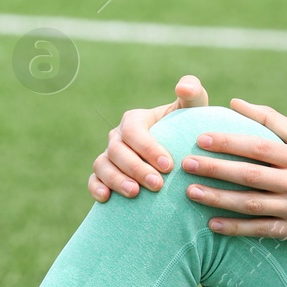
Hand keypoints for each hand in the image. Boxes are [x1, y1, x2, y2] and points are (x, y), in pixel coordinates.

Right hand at [90, 75, 209, 200]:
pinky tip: (106, 198)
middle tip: (157, 184)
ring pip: (102, 166)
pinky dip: (96, 188)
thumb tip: (182, 87)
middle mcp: (117, 138)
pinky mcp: (104, 175)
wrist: (178, 153)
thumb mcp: (192, 109)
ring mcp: (108, 157)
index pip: (134, 131)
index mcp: (134, 120)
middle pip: (117, 151)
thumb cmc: (186, 128)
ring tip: (134, 193)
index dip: (148, 148)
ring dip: (116, 180)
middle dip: (136, 168)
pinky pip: (94, 180)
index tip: (168, 165)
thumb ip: (192, 93)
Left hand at [180, 97, 286, 249]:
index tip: (201, 137)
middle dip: (216, 169)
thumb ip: (273, 121)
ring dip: (219, 199)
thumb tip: (234, 103)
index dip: (230, 143)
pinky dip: (236, 229)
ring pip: (251, 204)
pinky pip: (262, 230)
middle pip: (251, 175)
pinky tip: (212, 225)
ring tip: (190, 192)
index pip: (260, 147)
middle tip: (186, 164)